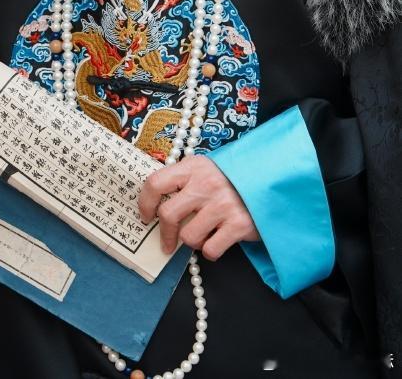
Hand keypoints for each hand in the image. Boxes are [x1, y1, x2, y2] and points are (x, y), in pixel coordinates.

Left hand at [139, 155, 258, 259]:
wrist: (272, 182)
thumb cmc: (232, 179)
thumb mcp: (206, 169)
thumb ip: (184, 180)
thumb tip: (155, 203)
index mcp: (194, 166)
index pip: (156, 183)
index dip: (144, 203)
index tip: (145, 216)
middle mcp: (206, 183)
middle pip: (168, 214)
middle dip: (165, 234)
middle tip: (167, 243)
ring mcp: (223, 204)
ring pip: (188, 237)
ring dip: (193, 242)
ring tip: (203, 235)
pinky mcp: (238, 224)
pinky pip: (210, 249)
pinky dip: (210, 250)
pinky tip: (218, 240)